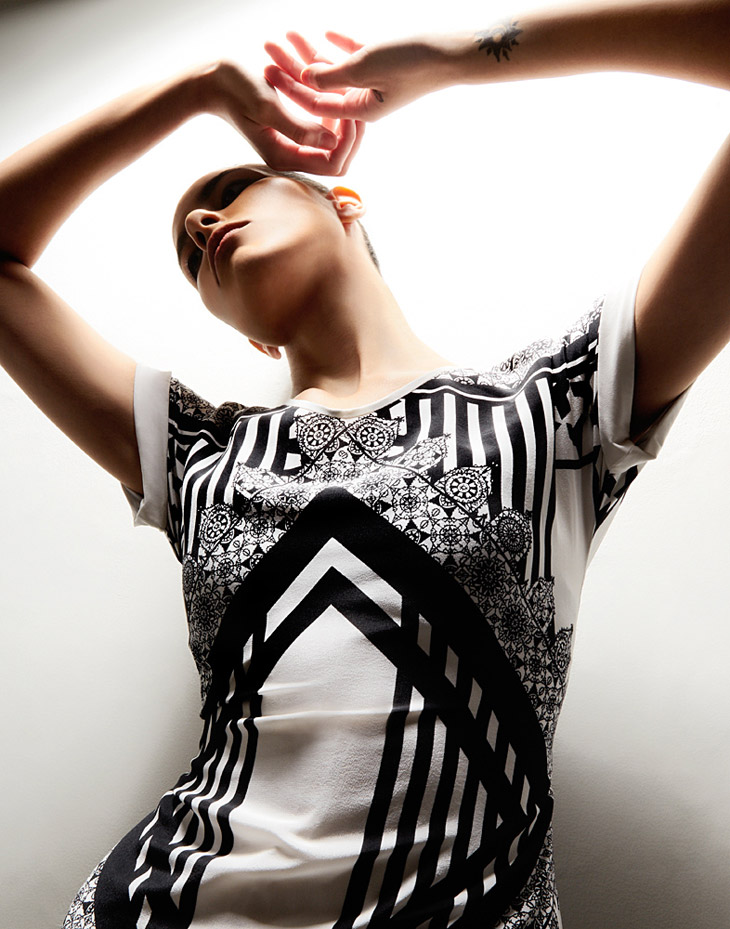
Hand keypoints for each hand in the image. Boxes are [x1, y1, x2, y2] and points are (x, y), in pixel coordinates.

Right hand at [203, 59, 363, 175]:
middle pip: (337, 162)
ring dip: (344, 128)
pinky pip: (323, 135)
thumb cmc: (235, 89)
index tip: (349, 113)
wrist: (213, 82)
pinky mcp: (293, 135)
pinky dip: (333, 120)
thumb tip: (333, 142)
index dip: (347, 143)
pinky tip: (334, 99)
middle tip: (356, 108)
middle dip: (351, 138)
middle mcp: (291, 158)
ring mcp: (292, 148)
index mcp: (284, 157)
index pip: (332, 165)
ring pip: (333, 149)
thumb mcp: (267, 106)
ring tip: (347, 100)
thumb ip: (299, 128)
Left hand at [264, 32, 452, 121]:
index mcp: (360, 111)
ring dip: (312, 51)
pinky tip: (326, 34)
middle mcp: (365, 101)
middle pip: (321, 85)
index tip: (267, 70)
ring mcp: (376, 84)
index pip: (315, 103)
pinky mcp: (387, 65)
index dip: (289, 86)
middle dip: (293, 66)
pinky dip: (341, 46)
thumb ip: (332, 75)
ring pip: (336, 69)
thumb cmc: (412, 62)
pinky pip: (357, 57)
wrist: (453, 51)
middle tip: (268, 46)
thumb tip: (304, 77)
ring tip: (289, 33)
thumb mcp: (364, 68)